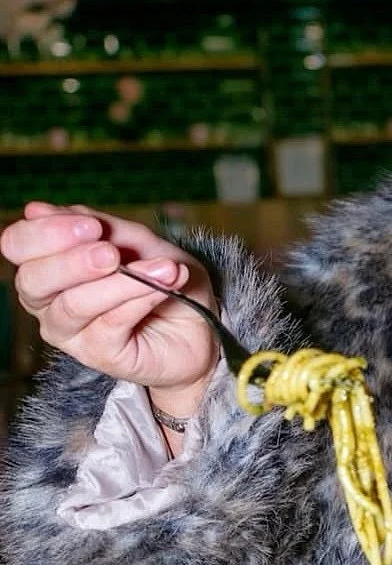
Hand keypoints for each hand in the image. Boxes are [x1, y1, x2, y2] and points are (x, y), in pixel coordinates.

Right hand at [1, 202, 219, 408]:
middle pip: (32, 280)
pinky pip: (111, 323)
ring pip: (74, 304)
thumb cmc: (164, 283)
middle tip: (110, 251)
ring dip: (118, 282)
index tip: (90, 225)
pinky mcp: (98, 355)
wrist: (199, 330)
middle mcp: (48, 302)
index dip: (46, 232)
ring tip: (159, 269)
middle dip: (71, 260)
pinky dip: (139, 299)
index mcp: (48, 266)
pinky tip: (164, 286)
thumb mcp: (141, 244)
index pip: (18, 245)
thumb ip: (101, 227)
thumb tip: (37, 209)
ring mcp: (71, 333)